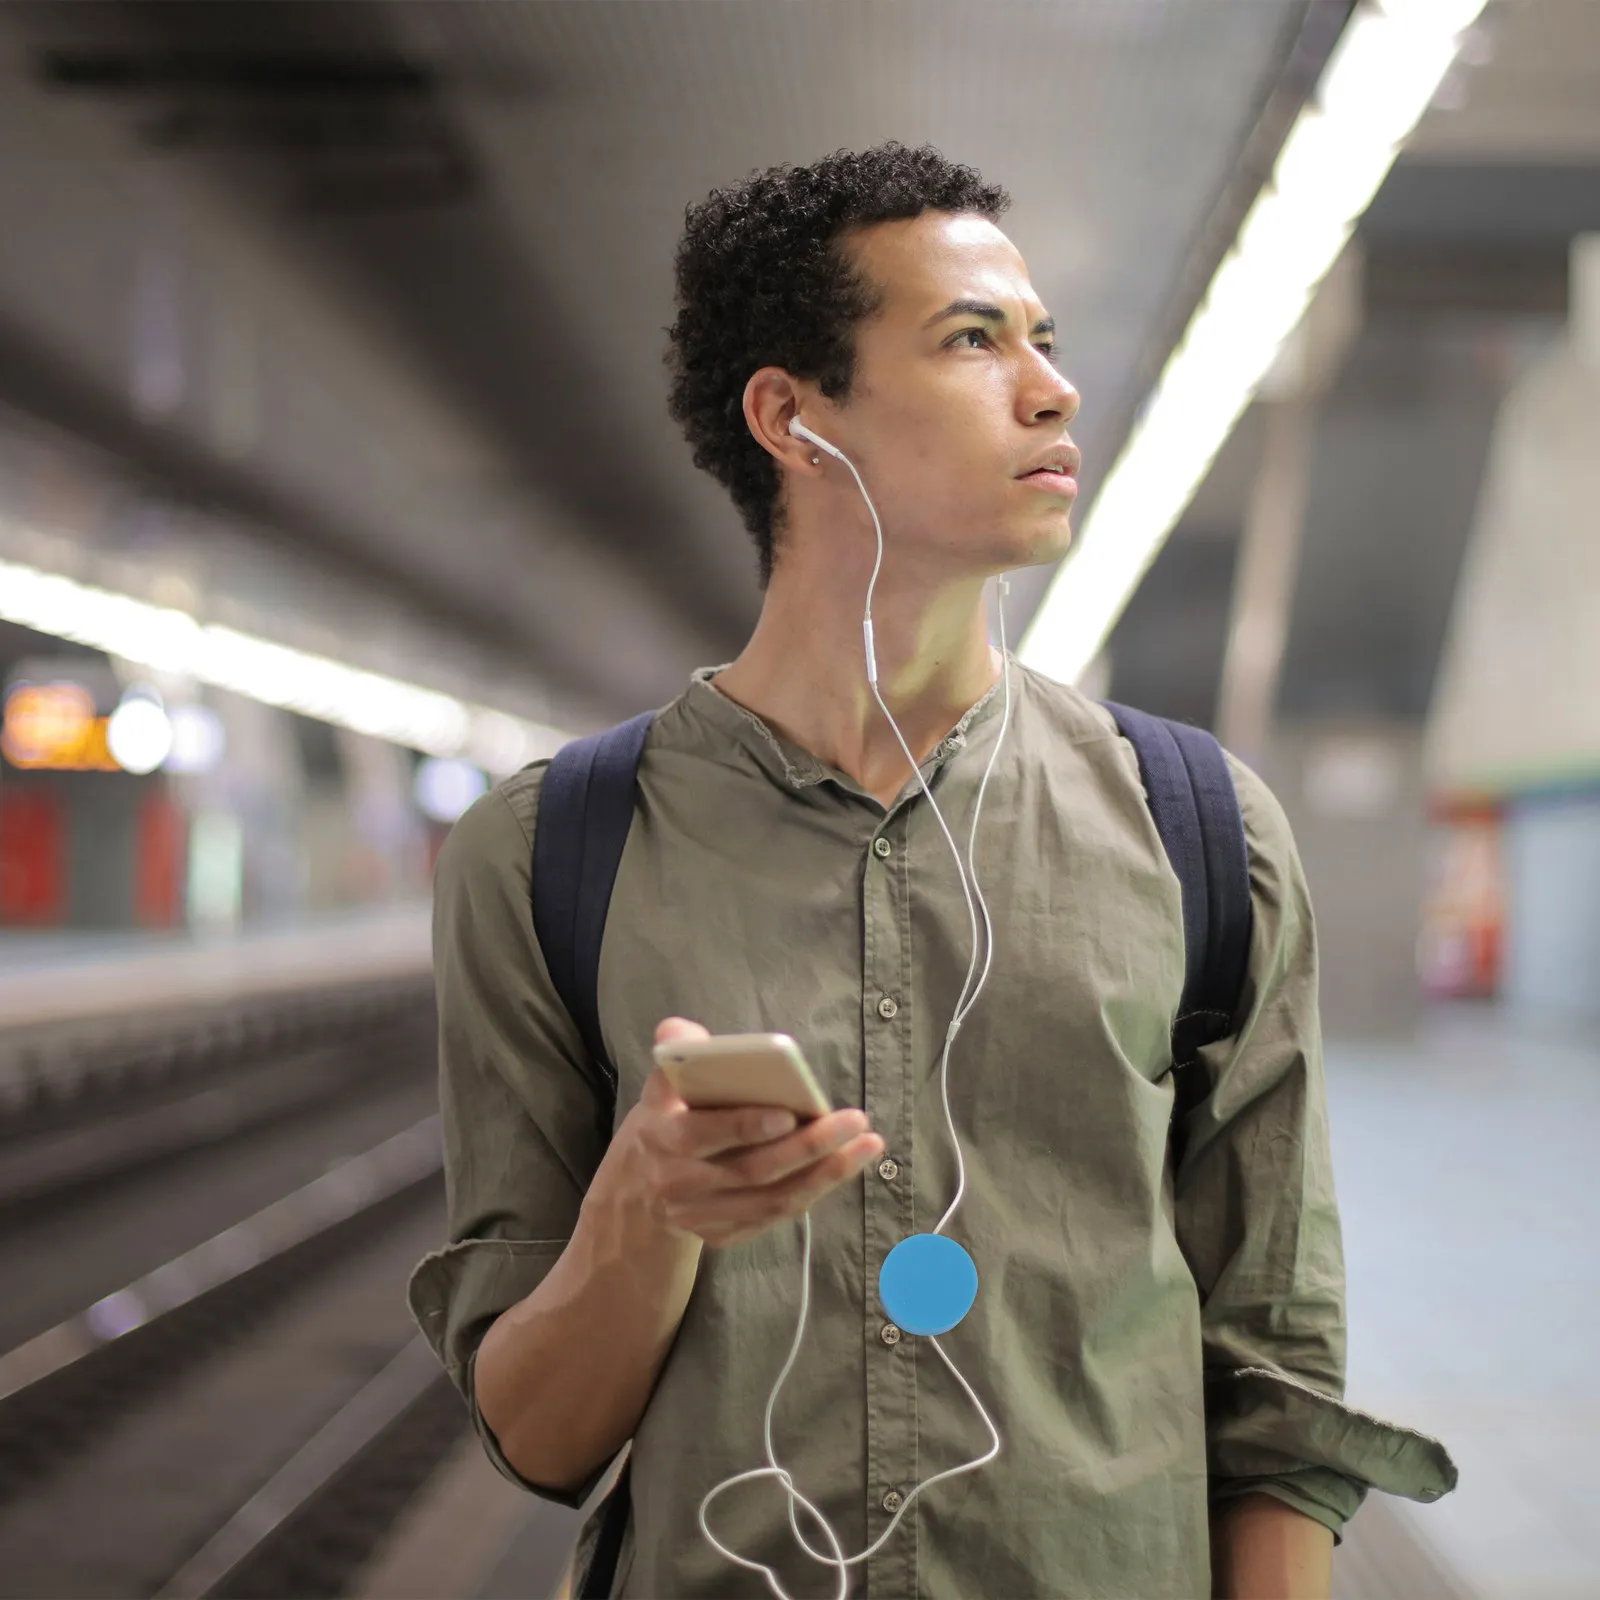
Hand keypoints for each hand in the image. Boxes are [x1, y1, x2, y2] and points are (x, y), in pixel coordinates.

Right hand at [591, 1017, 884, 1249]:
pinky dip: (814, 1190)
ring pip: (772, 1199)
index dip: (743, 1126)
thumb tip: (682, 1032)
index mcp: (661, 1141)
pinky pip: (776, 1215)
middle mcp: (682, 1185)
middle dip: (807, 1146)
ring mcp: (704, 1216)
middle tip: (854, 1120)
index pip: (701, 1135)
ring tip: (866, 1144)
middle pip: (752, 1169)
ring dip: (826, 1174)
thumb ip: (673, 1056)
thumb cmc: (661, 1127)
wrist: (636, 1197)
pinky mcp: (725, 1234)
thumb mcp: (657, 1091)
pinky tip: (845, 1165)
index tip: (788, 1113)